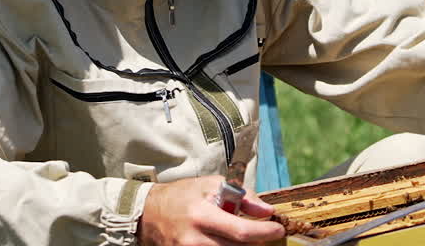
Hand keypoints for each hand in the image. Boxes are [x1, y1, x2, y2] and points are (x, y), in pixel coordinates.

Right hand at [139, 175, 284, 244]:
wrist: (147, 214)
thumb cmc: (182, 196)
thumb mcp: (210, 185)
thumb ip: (242, 196)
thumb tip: (266, 210)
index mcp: (202, 215)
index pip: (241, 231)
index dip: (264, 232)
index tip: (277, 228)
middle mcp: (195, 239)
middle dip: (257, 243)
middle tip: (264, 234)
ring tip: (243, 236)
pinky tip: (230, 242)